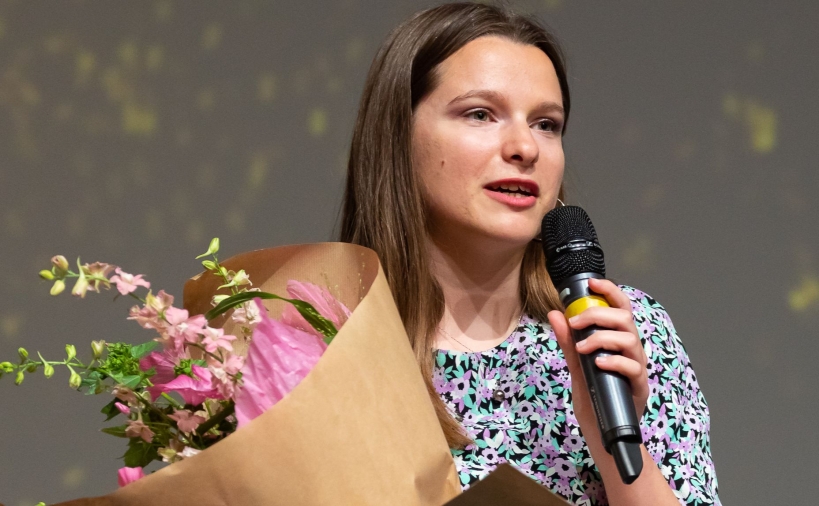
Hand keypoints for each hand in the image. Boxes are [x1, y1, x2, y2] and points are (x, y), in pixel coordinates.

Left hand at [547, 278, 648, 436]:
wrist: (602, 431)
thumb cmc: (594, 395)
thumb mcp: (576, 365)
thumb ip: (568, 341)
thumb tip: (555, 314)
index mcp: (618, 340)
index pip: (620, 307)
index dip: (609, 291)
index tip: (591, 283)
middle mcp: (631, 350)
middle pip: (625, 318)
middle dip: (598, 315)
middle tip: (576, 324)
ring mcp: (637, 367)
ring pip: (630, 339)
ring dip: (603, 338)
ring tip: (582, 348)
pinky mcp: (639, 386)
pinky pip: (633, 367)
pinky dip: (614, 361)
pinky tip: (598, 363)